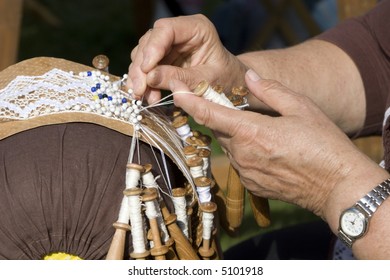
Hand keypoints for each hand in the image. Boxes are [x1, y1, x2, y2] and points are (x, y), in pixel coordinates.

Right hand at [127, 14, 246, 103]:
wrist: (232, 86)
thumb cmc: (227, 79)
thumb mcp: (207, 81)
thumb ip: (181, 78)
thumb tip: (150, 78)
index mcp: (197, 28)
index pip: (166, 29)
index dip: (153, 48)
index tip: (146, 69)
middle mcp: (180, 32)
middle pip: (150, 42)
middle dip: (142, 67)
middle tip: (139, 89)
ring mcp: (170, 45)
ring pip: (144, 55)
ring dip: (140, 77)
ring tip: (144, 96)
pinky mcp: (163, 59)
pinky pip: (147, 68)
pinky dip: (145, 83)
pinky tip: (148, 96)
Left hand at [171, 70, 384, 220]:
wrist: (337, 186)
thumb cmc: (324, 144)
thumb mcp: (302, 108)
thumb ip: (270, 90)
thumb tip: (248, 78)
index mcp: (252, 132)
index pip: (211, 114)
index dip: (190, 102)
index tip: (176, 92)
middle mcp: (242, 154)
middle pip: (221, 130)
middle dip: (227, 118)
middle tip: (249, 113)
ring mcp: (245, 173)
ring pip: (231, 147)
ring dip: (240, 137)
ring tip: (269, 136)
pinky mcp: (251, 186)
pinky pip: (240, 163)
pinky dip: (247, 153)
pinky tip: (270, 153)